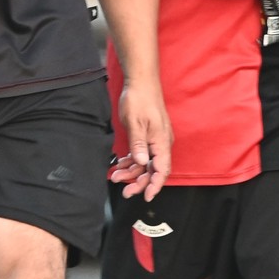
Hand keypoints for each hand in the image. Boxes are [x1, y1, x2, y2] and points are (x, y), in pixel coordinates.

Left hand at [111, 80, 171, 200]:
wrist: (141, 82)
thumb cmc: (140, 99)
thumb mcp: (135, 122)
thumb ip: (138, 144)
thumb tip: (142, 162)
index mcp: (161, 141)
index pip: (162, 170)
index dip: (155, 185)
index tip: (146, 197)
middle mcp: (161, 143)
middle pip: (153, 170)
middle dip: (139, 182)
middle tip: (125, 190)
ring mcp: (155, 140)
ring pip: (145, 163)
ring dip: (132, 171)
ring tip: (116, 175)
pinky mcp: (148, 136)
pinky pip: (141, 154)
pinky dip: (132, 161)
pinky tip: (121, 164)